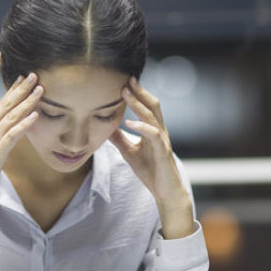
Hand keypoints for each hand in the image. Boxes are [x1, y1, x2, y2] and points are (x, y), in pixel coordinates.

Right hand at [0, 73, 42, 206]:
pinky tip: (35, 116)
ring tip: (40, 90)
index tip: (23, 77)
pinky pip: (12, 135)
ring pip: (11, 116)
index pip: (1, 104)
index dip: (13, 90)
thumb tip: (12, 129)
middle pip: (6, 105)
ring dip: (27, 102)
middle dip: (21, 89)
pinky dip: (24, 124)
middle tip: (34, 74)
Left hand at [109, 77, 194, 238]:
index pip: (146, 106)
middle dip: (139, 91)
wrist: (166, 191)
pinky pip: (153, 134)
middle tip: (126, 78)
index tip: (123, 81)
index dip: (136, 93)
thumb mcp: (129, 152)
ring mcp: (162, 140)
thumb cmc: (151, 171)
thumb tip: (104, 127)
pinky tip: (130, 122)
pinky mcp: (162, 151)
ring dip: (138, 103)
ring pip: (152, 116)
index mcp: (153, 130)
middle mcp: (159, 131)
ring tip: (125, 93)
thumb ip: (119, 138)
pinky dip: (142, 127)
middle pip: (152, 105)